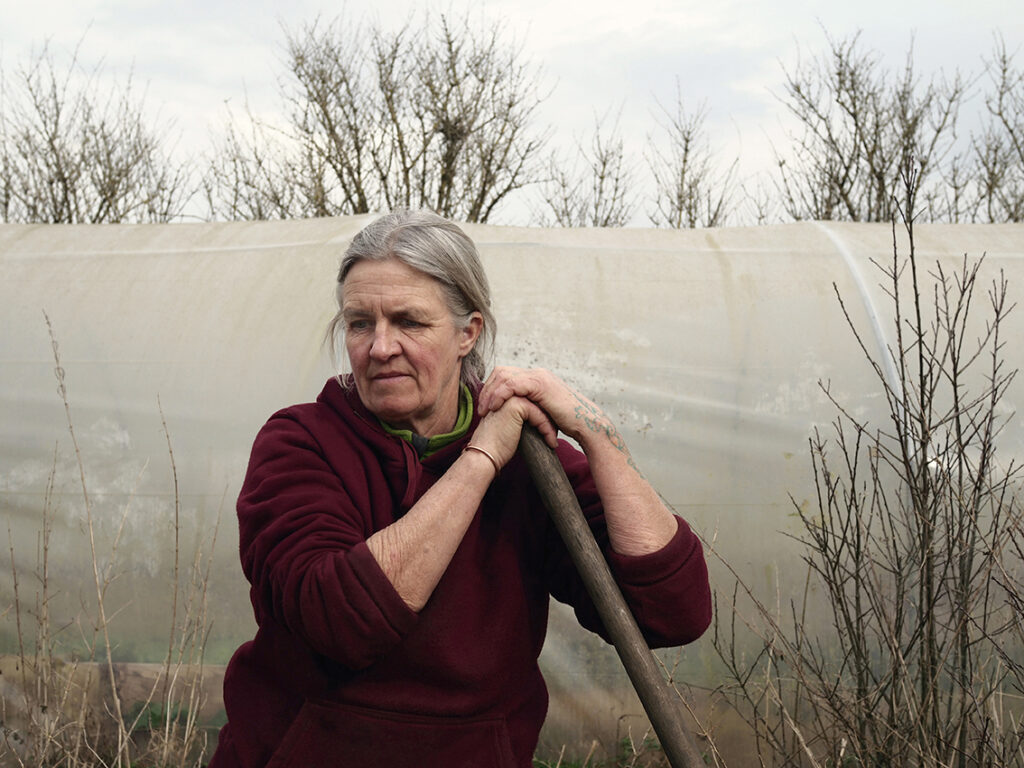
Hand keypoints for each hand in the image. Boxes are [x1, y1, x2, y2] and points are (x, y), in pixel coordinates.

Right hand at [468, 394, 557, 469]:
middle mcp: (507, 394)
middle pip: (537, 404)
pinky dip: (547, 430)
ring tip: (552, 439)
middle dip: (548, 420)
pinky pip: (539, 415)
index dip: (542, 418)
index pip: (532, 403)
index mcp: (505, 397)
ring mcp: (511, 397)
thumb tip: (539, 421)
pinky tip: (550, 442)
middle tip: (554, 435)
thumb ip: (522, 419)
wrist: (485, 455)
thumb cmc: (496, 446)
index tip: (549, 433)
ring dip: (549, 425)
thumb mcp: (511, 427)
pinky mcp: (516, 404)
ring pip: (540, 409)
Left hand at [477, 367, 599, 446]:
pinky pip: (512, 385)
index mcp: (534, 378)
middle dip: (487, 389)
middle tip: (480, 409)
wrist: (584, 423)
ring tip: (485, 410)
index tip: (484, 406)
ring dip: (490, 393)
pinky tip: (495, 407)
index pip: (505, 375)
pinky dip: (500, 395)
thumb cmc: (565, 422)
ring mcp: (538, 376)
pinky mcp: (540, 384)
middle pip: (501, 372)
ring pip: (504, 376)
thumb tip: (512, 415)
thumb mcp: (541, 411)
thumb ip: (528, 406)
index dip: (491, 388)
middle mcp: (535, 373)